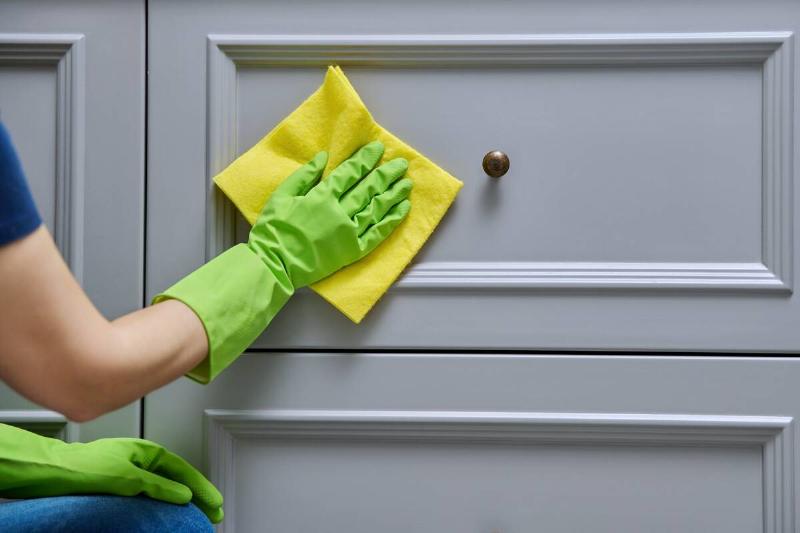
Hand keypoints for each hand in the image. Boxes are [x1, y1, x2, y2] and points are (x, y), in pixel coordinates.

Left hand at [0, 424, 223, 522]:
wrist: (54, 472)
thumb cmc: (84, 466)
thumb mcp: (127, 476)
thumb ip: (157, 486)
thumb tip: (182, 495)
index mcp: (147, 452)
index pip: (183, 471)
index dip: (202, 487)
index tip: (215, 502)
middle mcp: (142, 460)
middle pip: (178, 479)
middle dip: (198, 496)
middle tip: (213, 512)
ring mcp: (132, 473)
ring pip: (165, 488)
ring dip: (183, 501)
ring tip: (196, 514)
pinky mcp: (122, 486)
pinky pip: (151, 495)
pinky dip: (165, 504)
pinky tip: (168, 514)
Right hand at [248, 140, 411, 288]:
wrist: (275, 264)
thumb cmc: (274, 229)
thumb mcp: (282, 195)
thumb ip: (304, 175)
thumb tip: (323, 157)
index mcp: (322, 196)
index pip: (350, 173)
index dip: (365, 159)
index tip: (378, 149)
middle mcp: (340, 212)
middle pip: (369, 188)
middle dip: (386, 174)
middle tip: (401, 164)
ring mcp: (350, 232)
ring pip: (377, 208)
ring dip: (394, 194)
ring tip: (407, 183)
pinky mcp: (354, 251)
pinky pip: (377, 233)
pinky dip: (392, 220)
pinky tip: (403, 209)